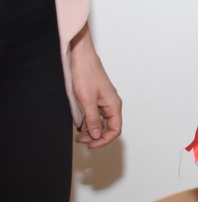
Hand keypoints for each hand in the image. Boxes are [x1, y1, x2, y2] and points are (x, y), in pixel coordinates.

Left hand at [70, 26, 121, 147]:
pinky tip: (78, 122)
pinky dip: (87, 120)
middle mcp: (111, 104)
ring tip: (78, 133)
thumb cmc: (86, 73)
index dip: (103, 140)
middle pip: (107, 127)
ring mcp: (103, 101)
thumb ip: (92, 119)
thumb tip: (97, 134)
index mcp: (114, 105)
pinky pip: (94, 114)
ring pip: (100, 121)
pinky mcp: (95, 97)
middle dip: (95, 136)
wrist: (80, 56)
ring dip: (90, 129)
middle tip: (81, 140)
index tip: (90, 145)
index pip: (114, 129)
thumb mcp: (87, 100)